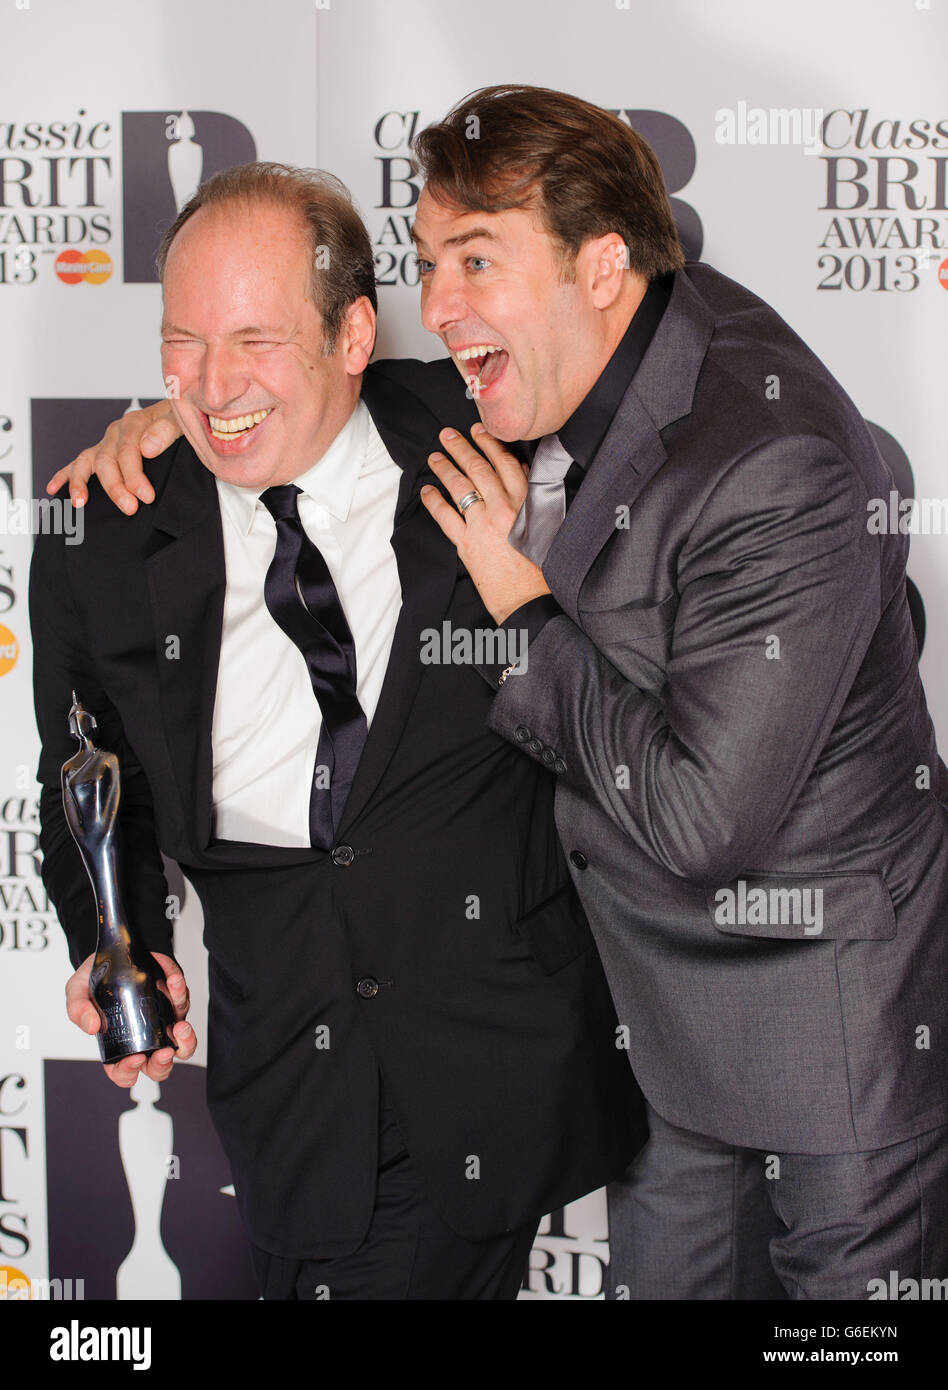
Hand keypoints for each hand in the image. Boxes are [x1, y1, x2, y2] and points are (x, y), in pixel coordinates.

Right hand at [45, 399, 180, 513]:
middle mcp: (116, 431)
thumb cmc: (181, 421)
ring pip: (88, 462)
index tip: (146, 497)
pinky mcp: (102, 452)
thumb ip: (167, 430)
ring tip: (80, 503)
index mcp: (134, 423)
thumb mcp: (181, 420)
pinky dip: (65, 476)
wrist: (180, 414)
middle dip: (115, 487)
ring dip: (81, 483)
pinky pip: (79, 463)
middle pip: (107, 461)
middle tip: (129, 509)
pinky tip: (54, 490)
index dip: (135, 476)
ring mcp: (106, 442)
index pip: (128, 451)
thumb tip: (146, 448)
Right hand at [66, 949, 195, 1088]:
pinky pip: (182, 1001)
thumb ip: (78, 1008)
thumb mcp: (77, 991)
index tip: (134, 1059)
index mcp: (117, 1044)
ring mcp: (161, 1022)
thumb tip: (91, 1026)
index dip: (129, 1072)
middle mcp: (143, 1037)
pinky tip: (173, 980)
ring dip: (186, 1039)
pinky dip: (180, 991)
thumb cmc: (94, 979)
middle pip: (158, 1066)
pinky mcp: (173, 1002)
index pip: (123, 1072)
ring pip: (182, 1042)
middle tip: (163, 1052)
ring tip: (180, 1026)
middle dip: (164, 1064)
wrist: (111, 952)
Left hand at [421, 424, 550, 623]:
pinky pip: (445, 516)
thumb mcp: (546, 526)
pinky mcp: (467, 544)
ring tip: (434, 456)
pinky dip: (434, 501)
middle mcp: (504, 509)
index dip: (490, 443)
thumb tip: (520, 474)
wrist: (530, 601)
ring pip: (460, 487)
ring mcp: (483, 525)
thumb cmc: (542, 569)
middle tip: (447, 435)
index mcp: (527, 502)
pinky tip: (427, 490)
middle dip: (461, 447)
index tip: (478, 431)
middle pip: (479, 468)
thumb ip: (533, 498)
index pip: (505, 463)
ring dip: (445, 468)